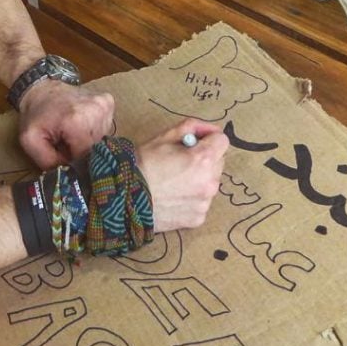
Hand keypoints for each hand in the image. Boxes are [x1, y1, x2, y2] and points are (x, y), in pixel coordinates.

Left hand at [18, 81, 114, 168]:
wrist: (42, 88)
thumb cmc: (35, 115)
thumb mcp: (30, 141)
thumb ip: (48, 162)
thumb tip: (69, 174)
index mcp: (77, 121)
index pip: (85, 157)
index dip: (72, 159)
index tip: (62, 153)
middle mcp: (97, 111)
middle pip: (95, 148)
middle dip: (80, 151)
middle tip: (66, 142)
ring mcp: (105, 105)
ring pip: (102, 139)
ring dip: (87, 141)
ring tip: (72, 133)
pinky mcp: (109, 102)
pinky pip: (106, 128)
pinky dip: (93, 131)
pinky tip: (81, 125)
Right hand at [136, 118, 228, 232]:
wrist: (124, 198)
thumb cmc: (142, 164)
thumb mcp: (164, 137)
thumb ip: (191, 127)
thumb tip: (210, 129)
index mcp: (203, 159)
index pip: (222, 141)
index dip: (208, 138)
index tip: (195, 142)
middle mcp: (210, 182)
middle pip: (218, 163)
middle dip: (204, 159)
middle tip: (180, 162)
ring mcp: (204, 203)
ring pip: (211, 183)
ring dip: (199, 179)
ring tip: (174, 182)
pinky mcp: (198, 218)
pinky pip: (201, 202)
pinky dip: (192, 198)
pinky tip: (173, 197)